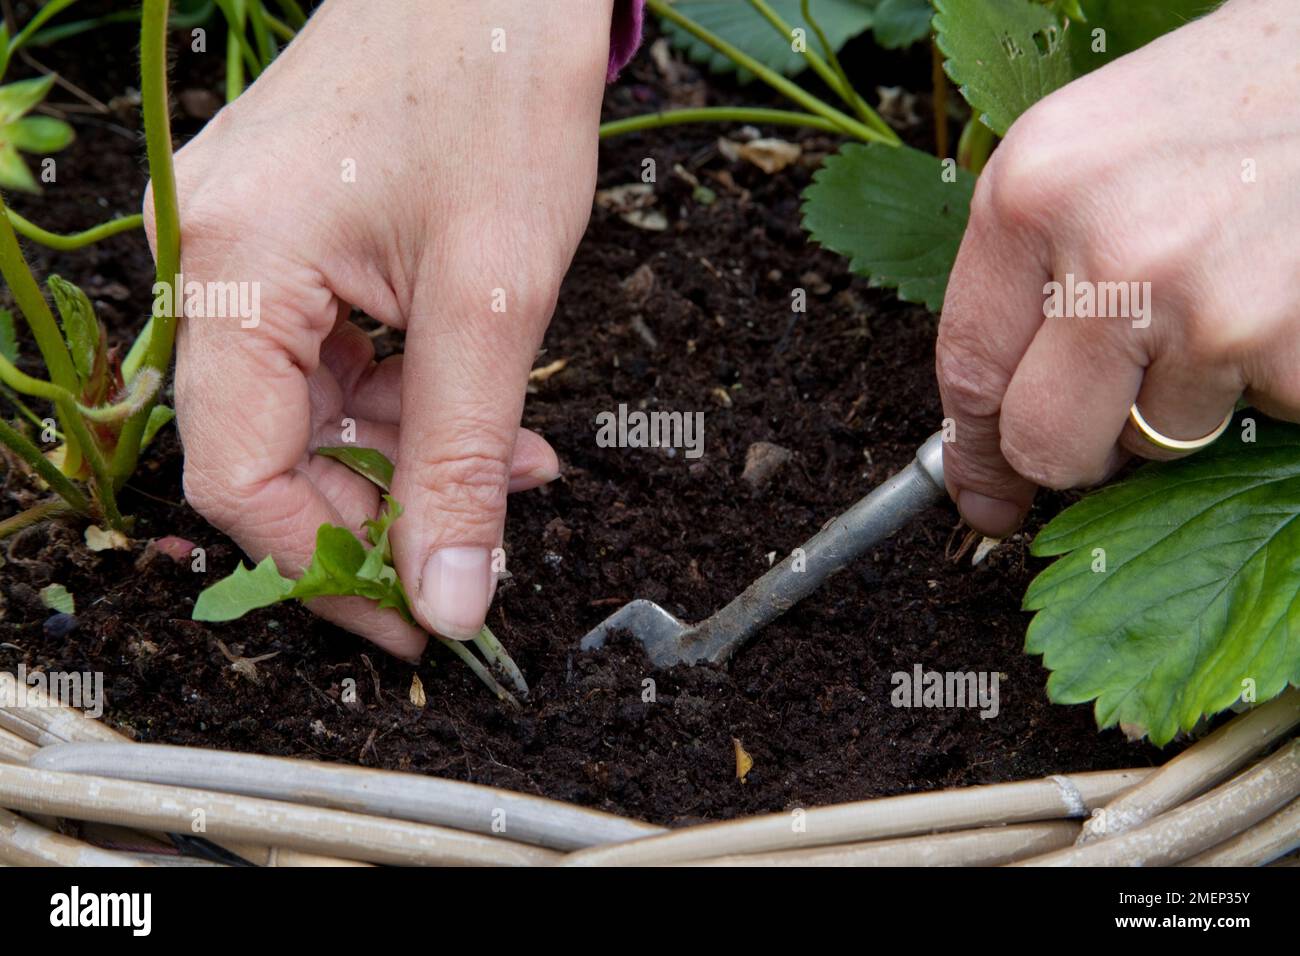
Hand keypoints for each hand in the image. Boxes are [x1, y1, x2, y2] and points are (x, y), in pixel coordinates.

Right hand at [146, 0, 613, 658]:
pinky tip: (490, 421)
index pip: (236, 476)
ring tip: (517, 470)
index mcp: (230, 267)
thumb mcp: (492, 297)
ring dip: (413, 461)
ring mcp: (250, 251)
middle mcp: (212, 261)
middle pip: (271, 454)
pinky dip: (410, 406)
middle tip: (479, 549)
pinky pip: (336, 365)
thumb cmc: (495, 89)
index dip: (322, 571)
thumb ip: (462, 459)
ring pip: (314, 417)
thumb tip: (449, 600)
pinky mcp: (297, 247)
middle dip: (381, 515)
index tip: (415, 620)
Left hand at [935, 0, 1299, 535]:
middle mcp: (1110, 252)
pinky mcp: (1290, 347)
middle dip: (1068, 455)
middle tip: (1102, 422)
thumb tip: (988, 417)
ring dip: (1176, 402)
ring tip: (1216, 300)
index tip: (983, 493)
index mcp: (1032, 195)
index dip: (973, 450)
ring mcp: (1208, 305)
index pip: (968, 370)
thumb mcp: (1082, 154)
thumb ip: (1025, 272)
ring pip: (1155, 441)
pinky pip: (1249, 420)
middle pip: (1045, 443)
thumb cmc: (1217, 105)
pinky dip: (1259, 384)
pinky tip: (1270, 304)